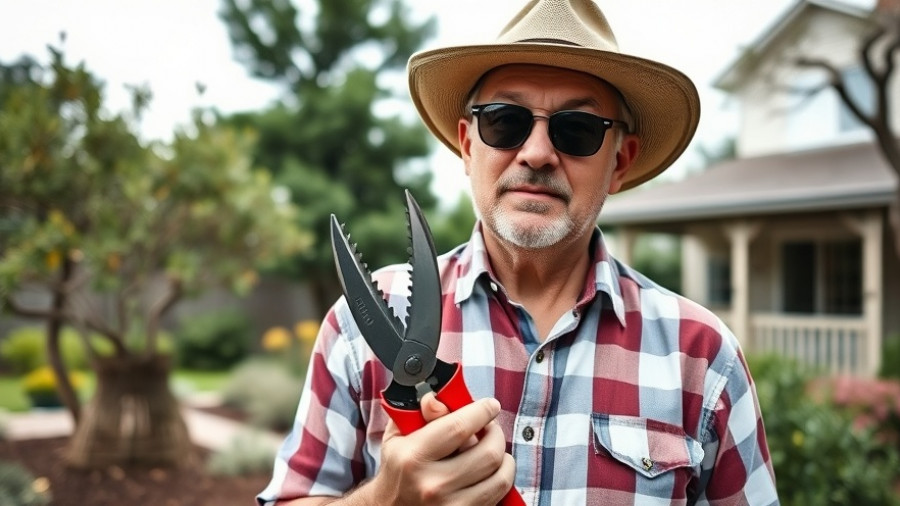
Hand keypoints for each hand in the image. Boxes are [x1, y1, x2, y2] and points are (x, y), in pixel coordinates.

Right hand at [370, 397, 515, 504]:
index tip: (490, 405)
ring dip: (503, 459)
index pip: (459, 427)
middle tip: (490, 429)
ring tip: (492, 451)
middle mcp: (433, 485)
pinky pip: (497, 496)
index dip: (481, 411)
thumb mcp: (399, 437)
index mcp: (414, 457)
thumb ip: (419, 414)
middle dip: (496, 434)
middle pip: (488, 453)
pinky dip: (499, 479)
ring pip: (500, 477)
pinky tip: (489, 472)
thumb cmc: (398, 469)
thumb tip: (436, 400)